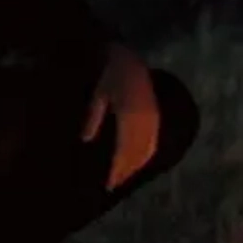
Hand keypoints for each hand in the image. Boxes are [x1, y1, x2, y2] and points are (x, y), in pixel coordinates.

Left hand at [83, 43, 161, 191]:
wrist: (130, 58)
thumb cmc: (110, 75)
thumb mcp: (99, 94)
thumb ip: (93, 117)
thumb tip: (86, 140)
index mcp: (128, 114)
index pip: (123, 149)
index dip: (117, 169)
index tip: (109, 184)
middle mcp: (143, 118)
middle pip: (136, 153)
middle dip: (126, 170)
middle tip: (114, 184)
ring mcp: (152, 117)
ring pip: (147, 148)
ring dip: (136, 164)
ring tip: (125, 176)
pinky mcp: (155, 115)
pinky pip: (153, 140)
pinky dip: (146, 153)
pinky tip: (138, 161)